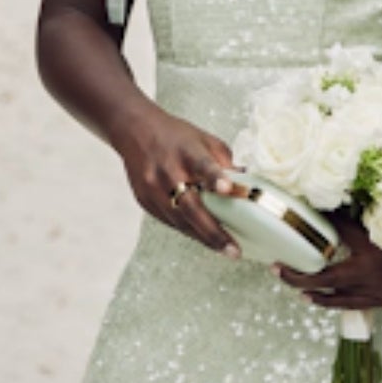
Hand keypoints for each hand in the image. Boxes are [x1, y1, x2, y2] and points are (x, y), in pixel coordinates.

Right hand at [114, 110, 244, 255]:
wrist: (136, 132)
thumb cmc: (176, 136)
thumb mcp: (204, 139)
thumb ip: (223, 161)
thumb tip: (245, 182)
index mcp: (186, 151)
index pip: (202, 164)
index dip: (214, 177)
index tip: (227, 188)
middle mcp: (168, 171)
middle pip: (190, 205)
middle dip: (213, 230)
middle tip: (233, 249)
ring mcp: (153, 189)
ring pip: (180, 221)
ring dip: (203, 237)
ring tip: (225, 250)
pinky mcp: (144, 201)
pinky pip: (170, 222)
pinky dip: (188, 231)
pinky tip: (204, 238)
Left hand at [281, 211, 381, 313]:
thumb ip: (365, 210)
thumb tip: (338, 197)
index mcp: (374, 248)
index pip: (337, 235)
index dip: (317, 226)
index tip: (297, 220)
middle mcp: (372, 274)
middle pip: (324, 278)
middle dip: (297, 274)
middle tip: (276, 267)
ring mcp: (377, 291)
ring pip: (333, 298)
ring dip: (309, 290)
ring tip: (289, 282)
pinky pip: (350, 304)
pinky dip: (330, 302)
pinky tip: (316, 298)